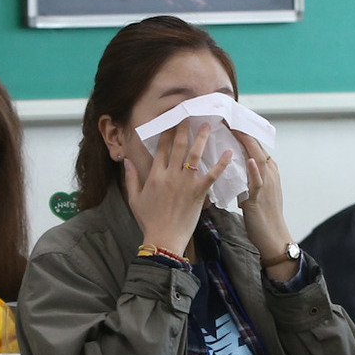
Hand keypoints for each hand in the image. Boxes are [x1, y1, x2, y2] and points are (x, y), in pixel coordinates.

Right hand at [126, 120, 229, 255]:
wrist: (163, 239)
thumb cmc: (149, 221)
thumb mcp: (134, 199)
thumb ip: (130, 178)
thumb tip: (126, 160)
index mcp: (155, 175)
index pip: (160, 148)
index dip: (166, 132)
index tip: (171, 120)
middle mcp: (170, 175)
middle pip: (178, 146)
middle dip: (184, 129)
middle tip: (190, 115)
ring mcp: (185, 183)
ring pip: (195, 155)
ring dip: (201, 139)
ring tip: (207, 126)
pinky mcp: (198, 193)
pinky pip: (212, 175)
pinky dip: (221, 163)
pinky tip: (228, 153)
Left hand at [234, 132, 295, 275]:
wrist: (273, 236)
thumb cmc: (262, 216)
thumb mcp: (254, 191)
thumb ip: (247, 177)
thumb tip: (234, 167)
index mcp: (268, 170)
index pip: (254, 145)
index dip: (242, 131)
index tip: (230, 118)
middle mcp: (269, 173)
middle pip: (255, 146)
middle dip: (241, 130)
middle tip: (226, 115)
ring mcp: (267, 184)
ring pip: (258, 158)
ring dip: (246, 143)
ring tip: (234, 128)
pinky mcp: (261, 197)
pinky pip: (258, 180)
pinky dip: (254, 169)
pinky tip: (250, 159)